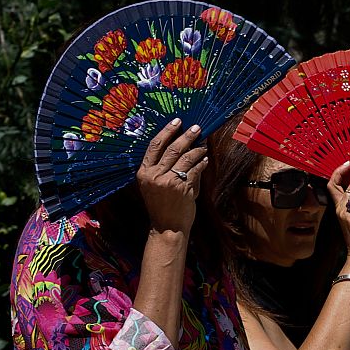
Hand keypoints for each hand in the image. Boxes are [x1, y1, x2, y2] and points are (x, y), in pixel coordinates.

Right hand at [137, 118, 208, 233]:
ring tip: (203, 145)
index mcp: (144, 172)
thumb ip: (164, 167)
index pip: (155, 145)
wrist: (167, 227)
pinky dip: (201, 163)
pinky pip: (195, 170)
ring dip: (197, 149)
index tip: (177, 121)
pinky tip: (205, 160)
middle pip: (172, 148)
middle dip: (186, 136)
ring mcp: (169, 181)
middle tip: (197, 128)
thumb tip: (182, 146)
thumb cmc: (161, 205)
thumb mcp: (154, 185)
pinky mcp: (183, 188)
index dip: (167, 131)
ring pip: (185, 157)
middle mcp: (154, 175)